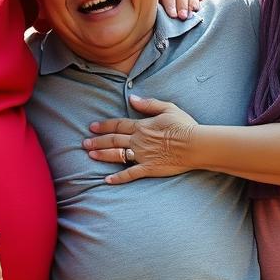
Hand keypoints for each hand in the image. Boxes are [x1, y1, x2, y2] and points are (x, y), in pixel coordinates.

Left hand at [83, 95, 197, 182]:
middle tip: (84, 143)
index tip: (92, 127)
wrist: (196, 145)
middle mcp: (138, 141)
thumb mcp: (168, 108)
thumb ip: (148, 104)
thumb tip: (132, 98)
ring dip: (103, 155)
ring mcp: (142, 156)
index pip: (118, 125)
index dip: (104, 125)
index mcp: (142, 126)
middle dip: (97, 141)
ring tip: (90, 155)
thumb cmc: (184, 125)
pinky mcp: (149, 169)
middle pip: (113, 140)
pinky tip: (107, 180)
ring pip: (117, 155)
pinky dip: (118, 178)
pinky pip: (130, 174)